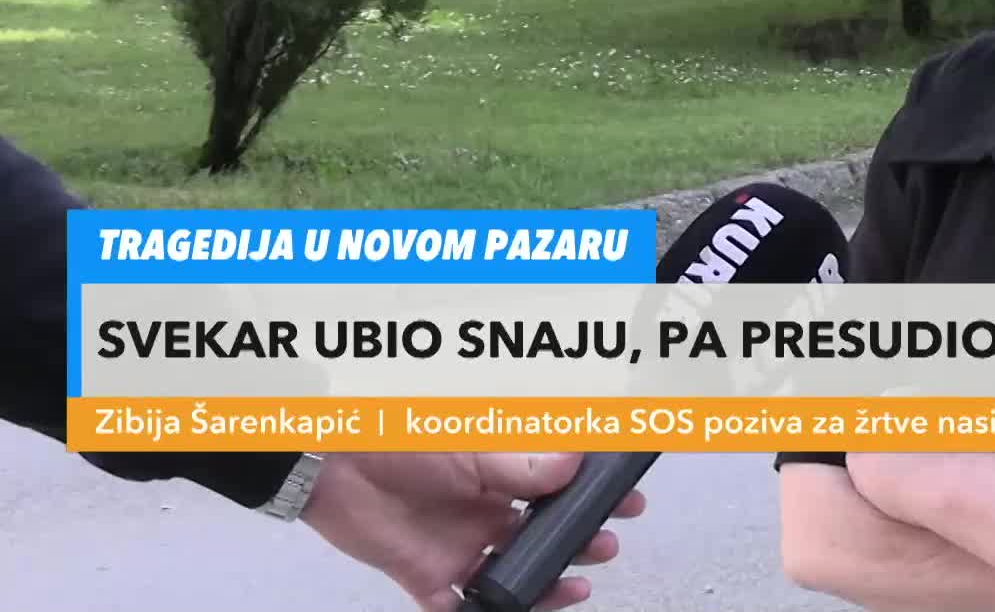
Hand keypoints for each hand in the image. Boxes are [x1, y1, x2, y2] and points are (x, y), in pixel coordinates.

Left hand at [299, 453, 646, 611]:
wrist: (330, 461)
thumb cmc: (395, 437)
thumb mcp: (468, 446)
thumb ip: (519, 464)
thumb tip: (569, 467)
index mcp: (499, 472)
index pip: (559, 488)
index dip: (593, 497)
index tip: (627, 501)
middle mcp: (484, 510)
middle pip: (544, 536)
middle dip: (581, 542)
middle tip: (604, 544)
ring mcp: (459, 544)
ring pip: (514, 574)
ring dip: (547, 583)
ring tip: (573, 585)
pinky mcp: (428, 575)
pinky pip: (459, 607)